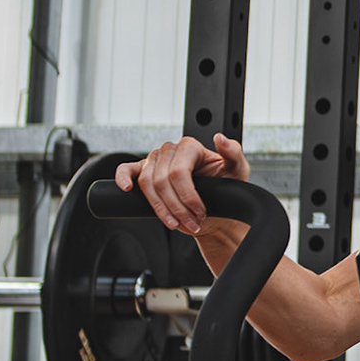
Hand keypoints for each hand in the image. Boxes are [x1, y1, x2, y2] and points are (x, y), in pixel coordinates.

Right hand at [115, 133, 250, 234]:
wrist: (214, 208)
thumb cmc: (226, 188)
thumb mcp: (237, 171)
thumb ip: (233, 153)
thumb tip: (220, 138)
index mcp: (190, 147)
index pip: (179, 172)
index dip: (188, 196)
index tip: (200, 212)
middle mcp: (170, 151)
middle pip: (162, 181)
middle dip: (177, 207)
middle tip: (192, 222)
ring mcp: (154, 160)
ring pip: (146, 184)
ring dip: (160, 208)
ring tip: (176, 223)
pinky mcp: (143, 172)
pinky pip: (127, 169)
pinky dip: (122, 177)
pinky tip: (126, 188)